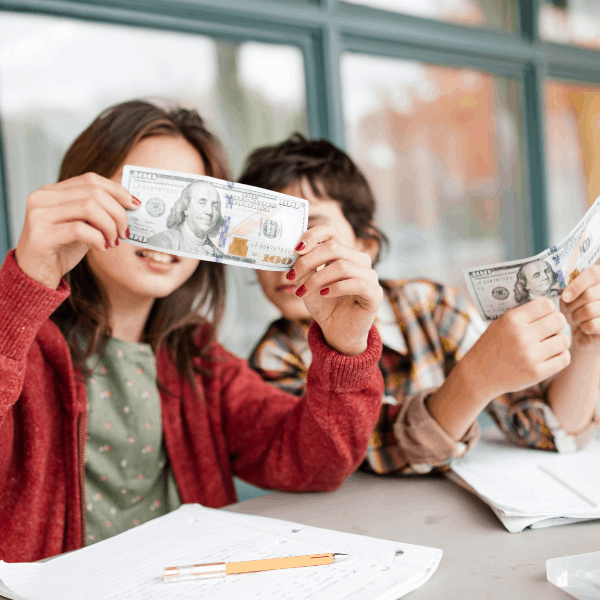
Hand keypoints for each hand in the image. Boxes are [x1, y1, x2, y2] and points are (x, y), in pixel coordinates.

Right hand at [14, 173, 139, 288]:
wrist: (34, 275)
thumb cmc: (60, 250)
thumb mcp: (81, 225)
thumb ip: (96, 212)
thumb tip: (129, 206)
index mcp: (52, 191)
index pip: (90, 180)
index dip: (117, 190)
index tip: (135, 205)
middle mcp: (42, 198)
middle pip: (93, 192)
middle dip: (118, 212)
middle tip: (125, 231)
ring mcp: (39, 215)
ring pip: (88, 207)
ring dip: (110, 226)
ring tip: (114, 241)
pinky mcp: (41, 235)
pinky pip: (80, 229)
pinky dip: (98, 238)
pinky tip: (102, 248)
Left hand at [286, 223, 382, 355]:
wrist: (336, 331)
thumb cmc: (324, 305)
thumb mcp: (307, 282)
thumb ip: (304, 266)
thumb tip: (294, 251)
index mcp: (343, 253)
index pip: (331, 230)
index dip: (313, 235)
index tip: (295, 249)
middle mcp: (359, 260)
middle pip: (333, 248)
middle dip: (308, 261)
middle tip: (291, 276)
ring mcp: (370, 276)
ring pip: (342, 266)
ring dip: (317, 279)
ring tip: (303, 291)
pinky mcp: (375, 293)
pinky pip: (357, 283)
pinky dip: (336, 288)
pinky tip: (324, 294)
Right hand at [461, 298, 569, 399]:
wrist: (478, 374)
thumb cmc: (490, 346)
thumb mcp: (499, 324)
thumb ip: (522, 315)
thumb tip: (550, 307)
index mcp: (511, 320)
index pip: (547, 305)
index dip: (549, 308)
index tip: (544, 314)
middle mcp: (522, 336)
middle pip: (559, 321)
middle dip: (556, 323)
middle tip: (549, 328)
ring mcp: (530, 356)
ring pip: (564, 340)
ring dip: (559, 341)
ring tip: (548, 343)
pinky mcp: (537, 373)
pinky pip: (564, 358)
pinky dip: (559, 355)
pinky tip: (548, 355)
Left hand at [561, 265, 599, 352]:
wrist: (584, 332)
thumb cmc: (577, 309)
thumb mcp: (571, 294)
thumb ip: (570, 285)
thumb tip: (565, 291)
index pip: (593, 274)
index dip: (577, 284)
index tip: (565, 297)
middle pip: (588, 294)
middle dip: (571, 304)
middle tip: (568, 310)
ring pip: (589, 310)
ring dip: (576, 316)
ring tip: (576, 318)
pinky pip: (592, 325)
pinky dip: (583, 327)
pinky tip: (584, 327)